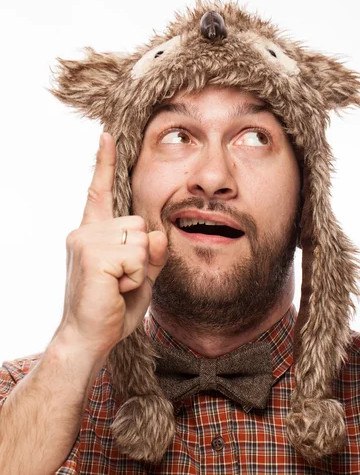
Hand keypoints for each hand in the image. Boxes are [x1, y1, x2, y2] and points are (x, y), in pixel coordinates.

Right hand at [54, 133, 167, 357]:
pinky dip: (135, 278)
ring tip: (118, 286)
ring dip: (140, 269)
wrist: (89, 338)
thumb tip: (159, 233)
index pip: (100, 192)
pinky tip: (116, 290)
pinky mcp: (92, 254)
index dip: (104, 164)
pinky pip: (137, 256)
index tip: (106, 136)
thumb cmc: (112, 308)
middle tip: (122, 282)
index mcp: (94, 233)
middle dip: (143, 257)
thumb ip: (152, 254)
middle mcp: (86, 231)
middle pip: (139, 225)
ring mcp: (86, 240)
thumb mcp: (141, 277)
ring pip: (141, 239)